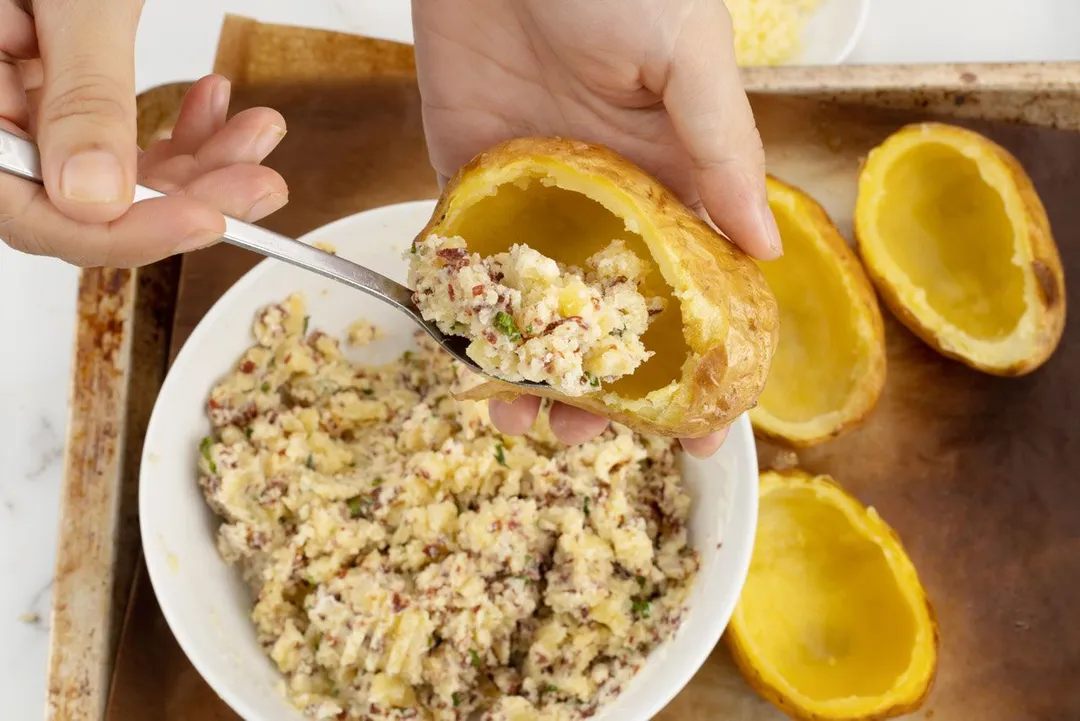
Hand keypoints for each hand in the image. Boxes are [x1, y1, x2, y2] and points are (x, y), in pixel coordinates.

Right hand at [0, 0, 287, 266]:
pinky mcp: (57, 79)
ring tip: (259, 134)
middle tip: (261, 185)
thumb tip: (96, 199)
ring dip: (198, 161)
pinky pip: (117, 126)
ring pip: (113, 170)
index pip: (28, 211)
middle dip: (186, 196)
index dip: (122, 233)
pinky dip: (177, 123)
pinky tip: (218, 100)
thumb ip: (80, 96)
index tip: (207, 223)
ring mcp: (20, 97)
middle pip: (82, 198)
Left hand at [412, 0, 778, 456]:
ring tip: (513, 413)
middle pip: (611, 320)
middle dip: (601, 388)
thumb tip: (763, 248)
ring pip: (536, 308)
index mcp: (674, 179)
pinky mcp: (468, 177)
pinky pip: (466, 259)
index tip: (703, 432)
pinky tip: (464, 355)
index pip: (699, 291)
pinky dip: (464, 310)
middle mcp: (607, 203)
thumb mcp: (686, 55)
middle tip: (582, 434)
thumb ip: (721, 150)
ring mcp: (535, 198)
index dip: (704, 366)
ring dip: (527, 369)